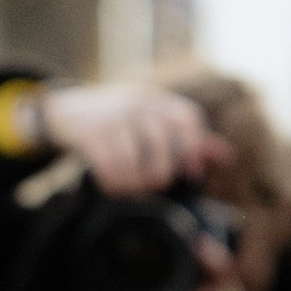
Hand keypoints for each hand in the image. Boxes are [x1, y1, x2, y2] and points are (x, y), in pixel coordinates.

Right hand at [36, 81, 230, 197]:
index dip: (195, 148)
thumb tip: (225, 157)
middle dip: (161, 171)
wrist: (65, 110)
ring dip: (133, 183)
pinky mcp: (92, 133)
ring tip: (130, 190)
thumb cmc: (115, 120)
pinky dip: (113, 183)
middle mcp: (138, 104)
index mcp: (157, 100)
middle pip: (162, 142)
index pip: (187, 119)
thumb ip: (186, 137)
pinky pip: (108, 165)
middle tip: (155, 185)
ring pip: (133, 159)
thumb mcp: (150, 119)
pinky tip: (112, 188)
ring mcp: (114, 118)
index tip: (194, 173)